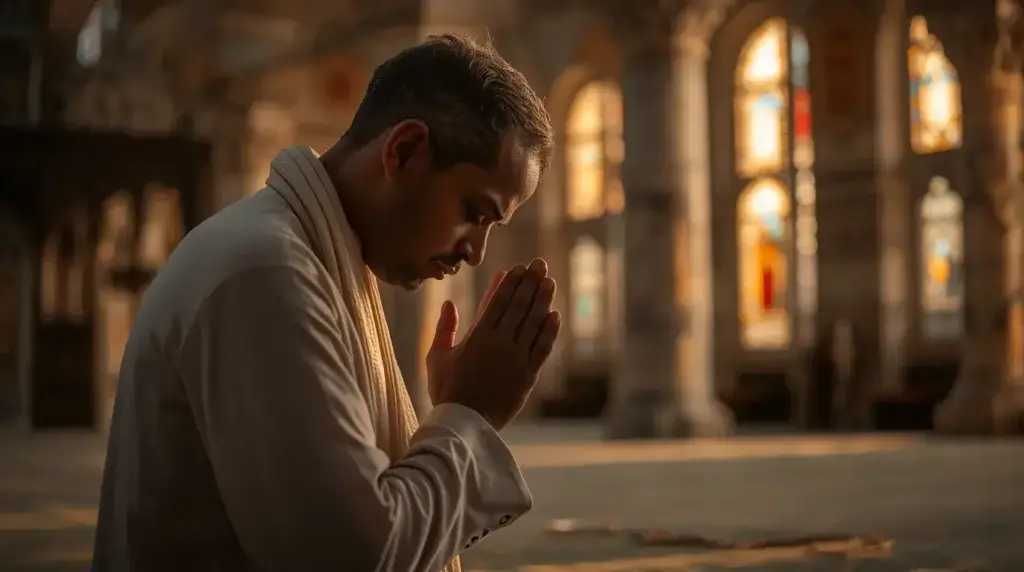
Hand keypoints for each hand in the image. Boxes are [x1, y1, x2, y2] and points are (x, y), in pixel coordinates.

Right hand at [426, 259, 560, 428]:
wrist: (465, 424)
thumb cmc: (447, 391)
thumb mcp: (437, 358)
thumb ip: (444, 329)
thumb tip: (450, 303)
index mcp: (478, 336)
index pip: (499, 301)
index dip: (511, 282)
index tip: (519, 268)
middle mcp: (501, 343)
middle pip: (519, 306)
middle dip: (530, 282)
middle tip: (540, 264)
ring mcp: (517, 359)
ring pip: (534, 323)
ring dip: (543, 300)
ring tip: (549, 282)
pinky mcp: (528, 375)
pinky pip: (542, 348)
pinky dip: (550, 331)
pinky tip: (555, 315)